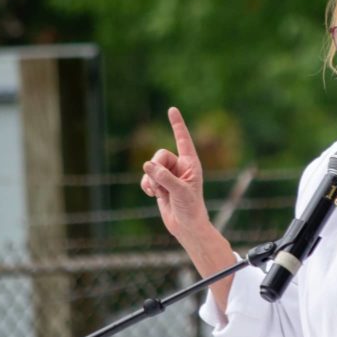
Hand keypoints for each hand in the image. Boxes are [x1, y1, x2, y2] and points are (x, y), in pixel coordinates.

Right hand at [140, 107, 211, 243]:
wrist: (186, 227)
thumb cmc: (191, 208)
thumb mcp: (179, 191)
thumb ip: (164, 177)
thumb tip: (146, 164)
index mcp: (190, 163)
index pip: (183, 139)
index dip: (177, 124)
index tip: (172, 109)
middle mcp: (179, 166)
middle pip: (160, 155)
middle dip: (156, 169)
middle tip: (161, 185)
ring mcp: (168, 175)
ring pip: (150, 167)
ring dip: (151, 181)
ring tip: (160, 193)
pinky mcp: (159, 184)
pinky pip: (146, 178)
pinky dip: (147, 186)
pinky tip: (152, 195)